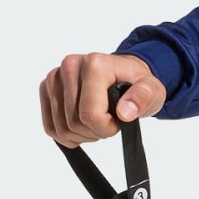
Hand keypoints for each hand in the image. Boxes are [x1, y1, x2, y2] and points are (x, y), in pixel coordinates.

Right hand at [39, 51, 164, 144]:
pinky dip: (68, 134)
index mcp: (94, 64)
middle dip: (95, 132)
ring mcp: (55, 77)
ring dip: (82, 134)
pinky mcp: (46, 88)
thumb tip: (125, 112)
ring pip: (61, 129)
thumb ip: (143, 98)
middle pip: (74, 124)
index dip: (106, 128)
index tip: (119, 119)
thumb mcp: (152, 90)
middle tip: (109, 120)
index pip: (90, 115)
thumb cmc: (135, 83)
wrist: (123, 75)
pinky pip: (50, 127)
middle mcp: (70, 66)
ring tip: (97, 120)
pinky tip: (82, 125)